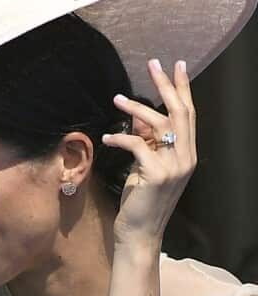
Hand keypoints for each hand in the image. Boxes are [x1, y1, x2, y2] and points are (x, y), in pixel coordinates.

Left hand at [102, 59, 197, 246]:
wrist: (139, 232)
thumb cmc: (140, 200)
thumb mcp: (144, 166)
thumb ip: (147, 142)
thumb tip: (137, 118)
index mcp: (187, 153)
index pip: (188, 114)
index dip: (182, 89)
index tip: (177, 65)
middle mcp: (186, 157)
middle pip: (179, 112)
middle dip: (167, 85)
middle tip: (154, 62)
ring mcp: (174, 166)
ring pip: (159, 125)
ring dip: (136, 109)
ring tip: (117, 99)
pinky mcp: (156, 175)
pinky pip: (138, 146)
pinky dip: (121, 139)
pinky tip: (107, 139)